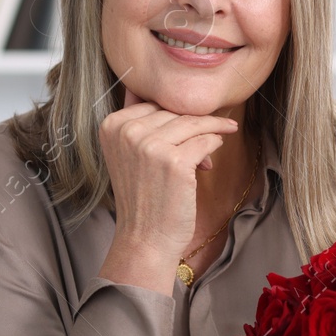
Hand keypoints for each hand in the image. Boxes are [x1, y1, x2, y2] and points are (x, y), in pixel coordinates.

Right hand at [97, 85, 238, 288]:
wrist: (145, 238)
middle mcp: (127, 131)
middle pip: (174, 111)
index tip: (188, 126)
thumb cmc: (142, 198)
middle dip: (194, 123)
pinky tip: (216, 151)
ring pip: (193, 123)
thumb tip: (172, 96)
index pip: (153, 104)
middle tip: (207, 137)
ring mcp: (150, 145)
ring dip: (212, 128)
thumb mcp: (129, 155)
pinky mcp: (174, 161)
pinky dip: (215, 143)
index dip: (174, 114)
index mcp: (112, 125)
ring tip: (224, 132)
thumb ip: (141, 124)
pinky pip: (205, 140)